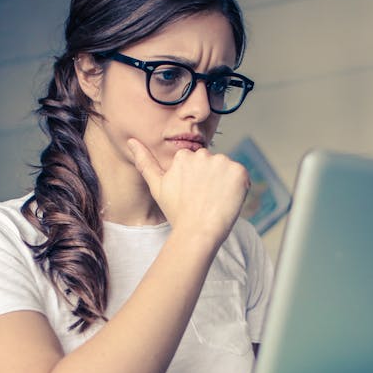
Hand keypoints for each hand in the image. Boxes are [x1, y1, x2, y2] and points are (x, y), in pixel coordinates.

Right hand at [126, 138, 248, 244]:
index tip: (194, 196)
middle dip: (211, 179)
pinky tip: (227, 201)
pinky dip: (238, 188)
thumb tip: (130, 140)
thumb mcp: (157, 186)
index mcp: (184, 156)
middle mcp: (203, 155)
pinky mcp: (239, 172)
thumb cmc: (177, 213)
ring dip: (225, 183)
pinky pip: (242, 177)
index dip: (197, 182)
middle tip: (204, 200)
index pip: (197, 165)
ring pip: (227, 171)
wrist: (197, 232)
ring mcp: (222, 162)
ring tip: (215, 202)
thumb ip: (145, 161)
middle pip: (213, 165)